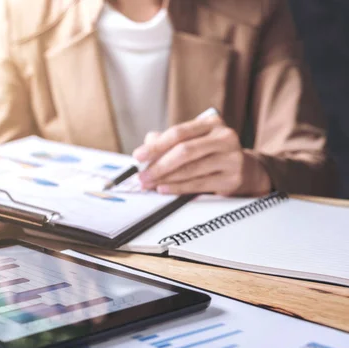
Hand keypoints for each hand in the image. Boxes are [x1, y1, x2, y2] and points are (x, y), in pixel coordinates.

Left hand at [132, 115, 271, 195]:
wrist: (245, 170)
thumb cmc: (211, 154)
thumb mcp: (193, 141)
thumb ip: (168, 142)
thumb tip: (144, 150)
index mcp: (212, 123)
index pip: (179, 132)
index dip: (155, 145)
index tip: (137, 156)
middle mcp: (225, 137)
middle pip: (184, 150)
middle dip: (158, 165)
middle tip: (141, 176)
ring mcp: (231, 158)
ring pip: (190, 169)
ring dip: (165, 179)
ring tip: (149, 184)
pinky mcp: (232, 178)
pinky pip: (198, 184)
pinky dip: (178, 188)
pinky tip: (164, 189)